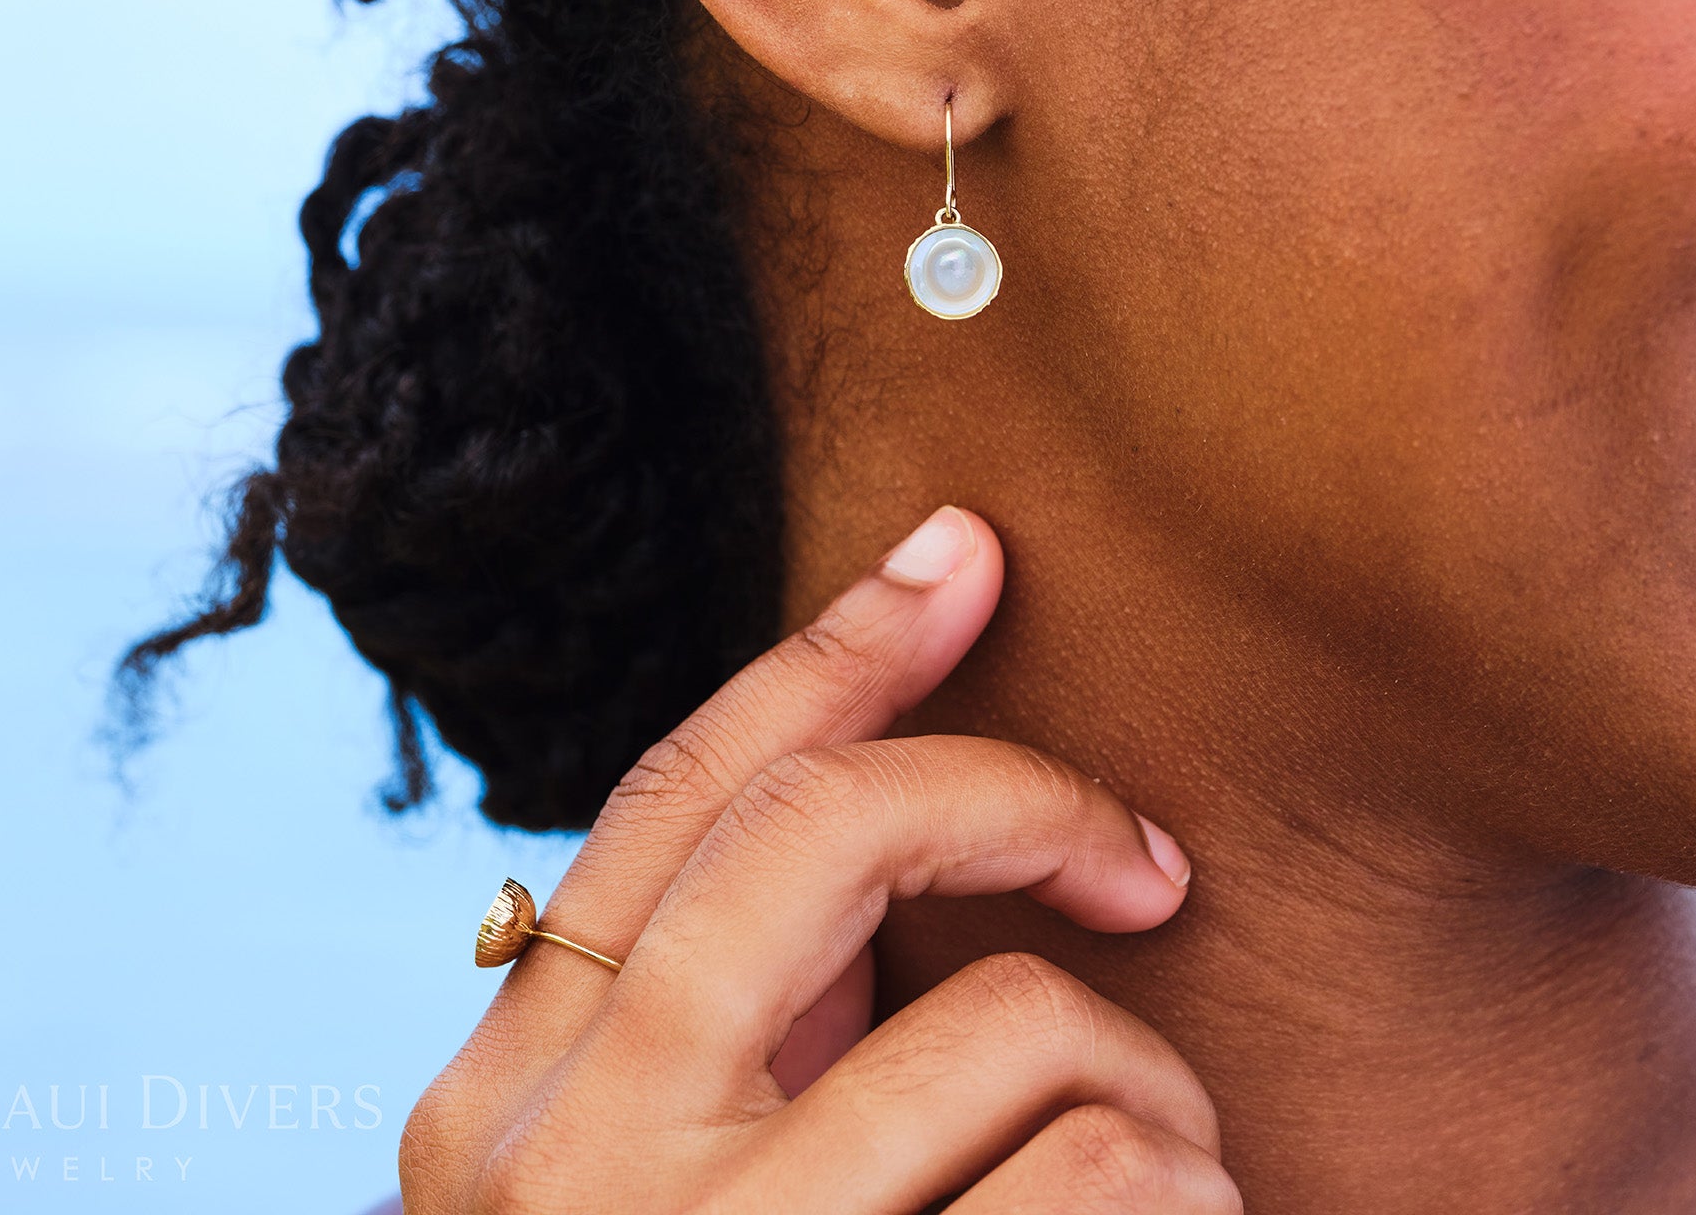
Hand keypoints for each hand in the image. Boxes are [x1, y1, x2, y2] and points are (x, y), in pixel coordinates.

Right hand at [401, 506, 1234, 1211]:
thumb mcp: (666, 1187)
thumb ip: (728, 1031)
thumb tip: (878, 780)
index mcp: (511, 1107)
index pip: (688, 793)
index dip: (840, 648)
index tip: (963, 546)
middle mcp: (575, 1172)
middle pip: (829, 836)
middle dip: (1020, 793)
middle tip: (1141, 854)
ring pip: (1015, 1026)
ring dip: (1144, 1092)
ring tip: (1153, 1183)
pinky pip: (1108, 1187)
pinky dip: (1184, 1200)